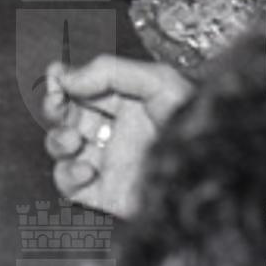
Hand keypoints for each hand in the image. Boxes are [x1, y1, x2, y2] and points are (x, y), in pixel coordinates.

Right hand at [41, 54, 193, 218]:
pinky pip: (69, 186)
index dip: (63, 80)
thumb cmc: (195, 125)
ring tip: (72, 139)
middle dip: (53, 106)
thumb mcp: (158, 81)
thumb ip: (108, 71)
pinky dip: (67, 175)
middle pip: (66, 115)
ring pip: (61, 149)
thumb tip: (66, 78)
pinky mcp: (105, 195)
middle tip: (55, 103)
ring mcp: (109, 164)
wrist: (212, 181)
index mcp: (127, 103)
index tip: (55, 77)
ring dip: (57, 140)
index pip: (82, 87)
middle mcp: (115, 132)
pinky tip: (86, 168)